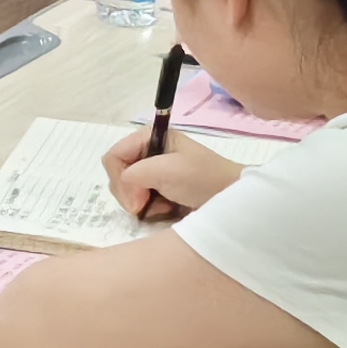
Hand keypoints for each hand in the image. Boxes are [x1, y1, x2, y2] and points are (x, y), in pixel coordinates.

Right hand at [103, 127, 245, 219]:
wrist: (232, 199)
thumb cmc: (201, 179)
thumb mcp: (164, 171)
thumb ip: (132, 176)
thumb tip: (128, 197)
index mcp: (150, 137)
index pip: (114, 157)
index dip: (119, 179)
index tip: (136, 199)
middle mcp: (149, 152)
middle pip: (118, 174)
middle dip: (129, 193)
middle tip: (146, 204)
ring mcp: (155, 172)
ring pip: (127, 190)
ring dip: (140, 202)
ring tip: (162, 206)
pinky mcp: (161, 189)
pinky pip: (140, 200)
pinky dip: (149, 208)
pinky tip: (166, 210)